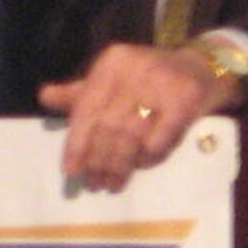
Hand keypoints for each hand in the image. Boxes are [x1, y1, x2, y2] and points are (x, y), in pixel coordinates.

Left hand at [39, 43, 225, 191]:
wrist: (203, 68)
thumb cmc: (150, 77)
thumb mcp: (113, 79)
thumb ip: (81, 92)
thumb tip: (44, 97)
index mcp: (112, 62)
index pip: (87, 108)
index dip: (77, 143)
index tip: (72, 171)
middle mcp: (135, 69)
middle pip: (108, 127)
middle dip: (99, 161)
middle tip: (95, 184)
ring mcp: (163, 84)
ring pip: (131, 136)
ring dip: (119, 166)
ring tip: (112, 184)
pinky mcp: (186, 100)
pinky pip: (159, 141)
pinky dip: (146, 159)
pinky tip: (140, 167)